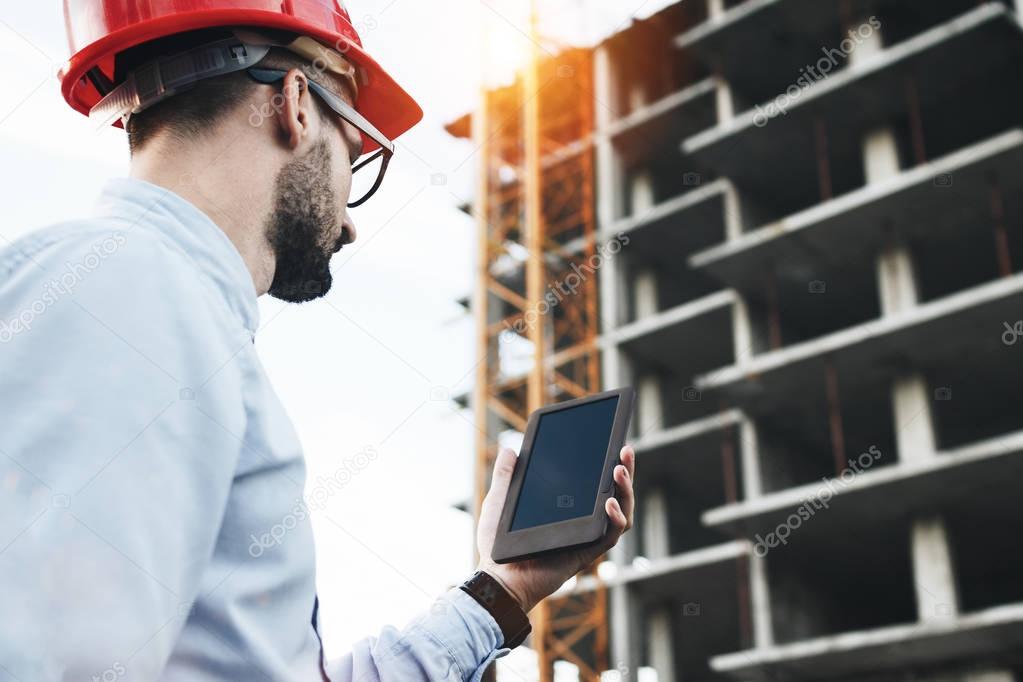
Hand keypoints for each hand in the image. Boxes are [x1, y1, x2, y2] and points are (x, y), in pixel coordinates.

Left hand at [475, 445, 635, 612]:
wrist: (497, 575)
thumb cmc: (497, 543)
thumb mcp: (499, 501)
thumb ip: (506, 476)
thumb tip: (510, 449)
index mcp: (568, 507)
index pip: (596, 482)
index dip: (610, 463)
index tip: (614, 442)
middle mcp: (582, 520)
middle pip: (615, 493)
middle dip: (626, 471)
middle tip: (624, 449)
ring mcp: (586, 536)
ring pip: (621, 513)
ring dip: (625, 491)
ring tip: (619, 470)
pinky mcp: (587, 553)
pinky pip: (609, 536)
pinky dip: (615, 519)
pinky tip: (608, 503)